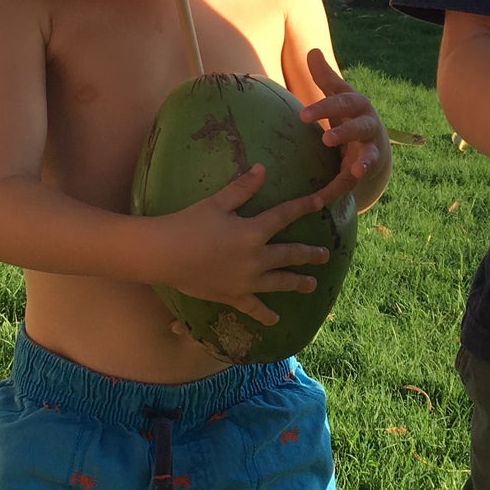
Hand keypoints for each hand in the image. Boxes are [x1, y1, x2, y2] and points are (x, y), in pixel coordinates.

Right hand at [152, 164, 345, 326]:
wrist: (164, 254)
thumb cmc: (189, 224)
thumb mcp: (216, 203)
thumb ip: (242, 188)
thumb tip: (261, 168)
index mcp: (253, 231)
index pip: (284, 215)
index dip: (303, 207)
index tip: (319, 203)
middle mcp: (255, 258)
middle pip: (290, 254)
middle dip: (309, 255)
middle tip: (324, 255)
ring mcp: (246, 280)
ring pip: (279, 283)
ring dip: (297, 283)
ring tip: (312, 285)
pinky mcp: (233, 296)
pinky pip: (253, 308)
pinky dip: (265, 315)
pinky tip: (275, 320)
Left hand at [299, 48, 384, 180]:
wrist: (373, 139)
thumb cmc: (348, 113)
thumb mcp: (338, 95)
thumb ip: (325, 77)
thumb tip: (312, 51)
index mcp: (357, 104)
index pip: (342, 102)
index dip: (324, 108)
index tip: (303, 116)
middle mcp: (368, 124)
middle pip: (359, 126)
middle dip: (345, 132)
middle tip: (325, 139)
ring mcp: (372, 147)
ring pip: (368, 153)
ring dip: (362, 161)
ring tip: (355, 169)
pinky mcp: (369, 167)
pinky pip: (362, 176)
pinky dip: (355, 183)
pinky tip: (349, 189)